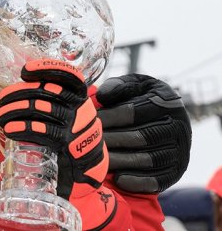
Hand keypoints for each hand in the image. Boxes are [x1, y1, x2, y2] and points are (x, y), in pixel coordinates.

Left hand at [0, 59, 116, 228]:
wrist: (86, 168)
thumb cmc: (70, 135)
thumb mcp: (66, 113)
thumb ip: (50, 98)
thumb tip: (19, 87)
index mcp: (80, 96)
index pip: (69, 75)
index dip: (47, 69)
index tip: (26, 70)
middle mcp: (81, 108)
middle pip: (46, 91)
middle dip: (18, 92)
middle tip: (1, 98)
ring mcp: (75, 126)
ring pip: (39, 109)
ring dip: (14, 111)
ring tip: (0, 116)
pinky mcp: (67, 144)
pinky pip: (40, 130)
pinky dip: (21, 129)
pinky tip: (9, 130)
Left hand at [94, 73, 191, 193]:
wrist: (165, 122)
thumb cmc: (141, 99)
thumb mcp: (134, 86)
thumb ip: (118, 86)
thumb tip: (101, 96)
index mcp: (167, 101)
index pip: (132, 111)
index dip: (107, 117)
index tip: (88, 121)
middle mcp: (179, 127)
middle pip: (139, 137)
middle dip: (109, 140)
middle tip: (86, 144)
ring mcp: (180, 151)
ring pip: (146, 159)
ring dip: (118, 161)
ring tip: (95, 161)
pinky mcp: (176, 172)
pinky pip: (156, 180)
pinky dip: (135, 181)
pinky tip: (116, 178)